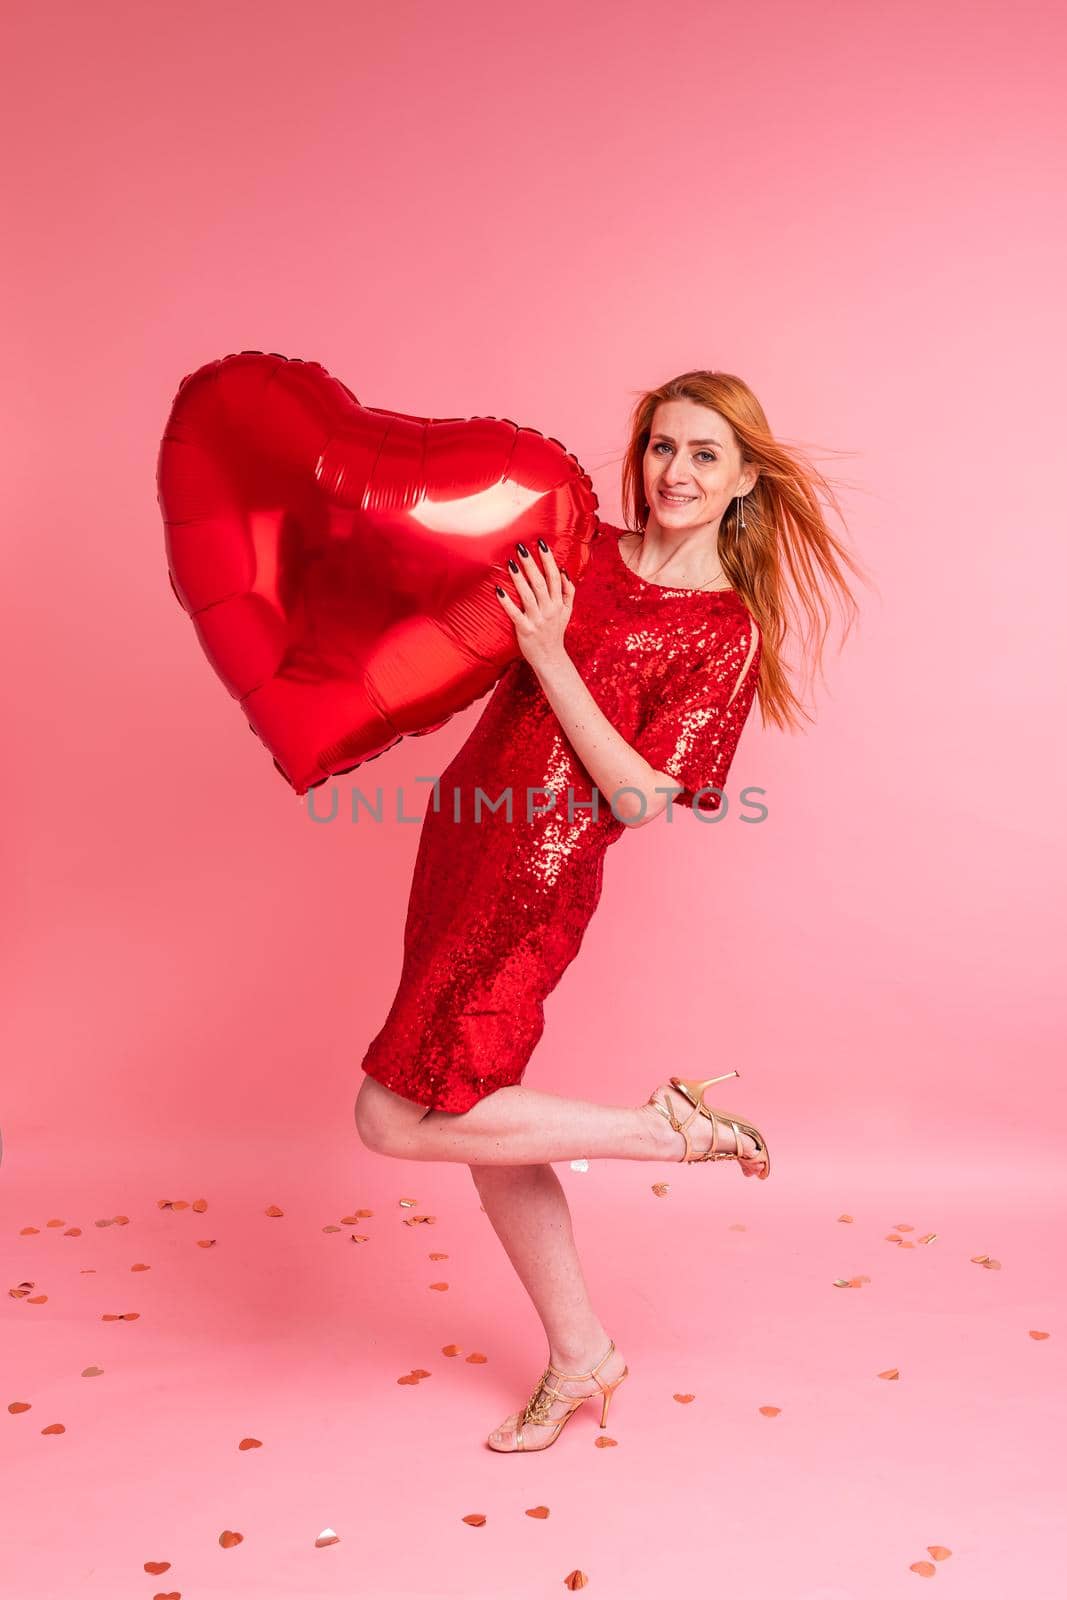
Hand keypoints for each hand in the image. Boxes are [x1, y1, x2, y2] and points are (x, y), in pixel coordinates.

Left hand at [494, 538, 574, 673]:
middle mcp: (549, 609)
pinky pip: (515, 614)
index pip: (554, 576)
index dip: (548, 560)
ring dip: (519, 579)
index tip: (541, 544)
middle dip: (531, 564)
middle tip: (521, 547)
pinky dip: (506, 603)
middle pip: (540, 582)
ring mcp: (537, 620)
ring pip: (528, 595)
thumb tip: (564, 571)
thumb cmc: (556, 632)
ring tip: (510, 563)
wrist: (551, 658)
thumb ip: (568, 591)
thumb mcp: (567, 612)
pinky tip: (498, 591)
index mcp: (558, 603)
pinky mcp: (525, 630)